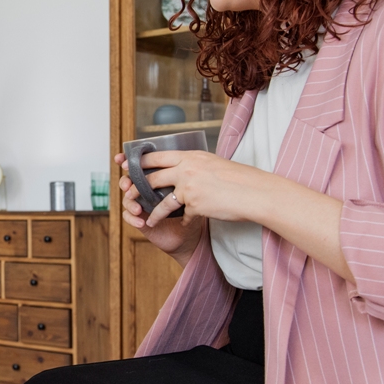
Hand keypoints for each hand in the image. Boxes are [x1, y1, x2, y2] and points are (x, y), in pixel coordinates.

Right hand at [117, 151, 204, 264]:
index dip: (127, 161)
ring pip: (126, 199)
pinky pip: (127, 216)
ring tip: (138, 209)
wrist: (192, 234)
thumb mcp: (191, 191)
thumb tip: (183, 165)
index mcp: (156, 178)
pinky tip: (141, 222)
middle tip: (128, 185)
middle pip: (128, 181)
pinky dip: (132, 218)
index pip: (139, 167)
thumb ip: (183, 178)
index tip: (120, 159)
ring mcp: (141, 205)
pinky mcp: (139, 219)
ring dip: (130, 203)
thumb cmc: (192, 210)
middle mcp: (146, 190)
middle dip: (125, 182)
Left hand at [128, 149, 352, 282]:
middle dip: (136, 186)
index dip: (139, 162)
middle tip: (127, 192)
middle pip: (152, 177)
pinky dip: (181, 221)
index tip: (127, 165)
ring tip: (147, 218)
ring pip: (161, 200)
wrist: (256, 193)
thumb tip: (183, 167)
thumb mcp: (214, 164)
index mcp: (191, 156)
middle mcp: (186, 169)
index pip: (157, 156)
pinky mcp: (194, 204)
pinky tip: (180, 226)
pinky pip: (181, 215)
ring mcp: (189, 187)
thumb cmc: (241, 179)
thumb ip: (195, 166)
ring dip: (152, 211)